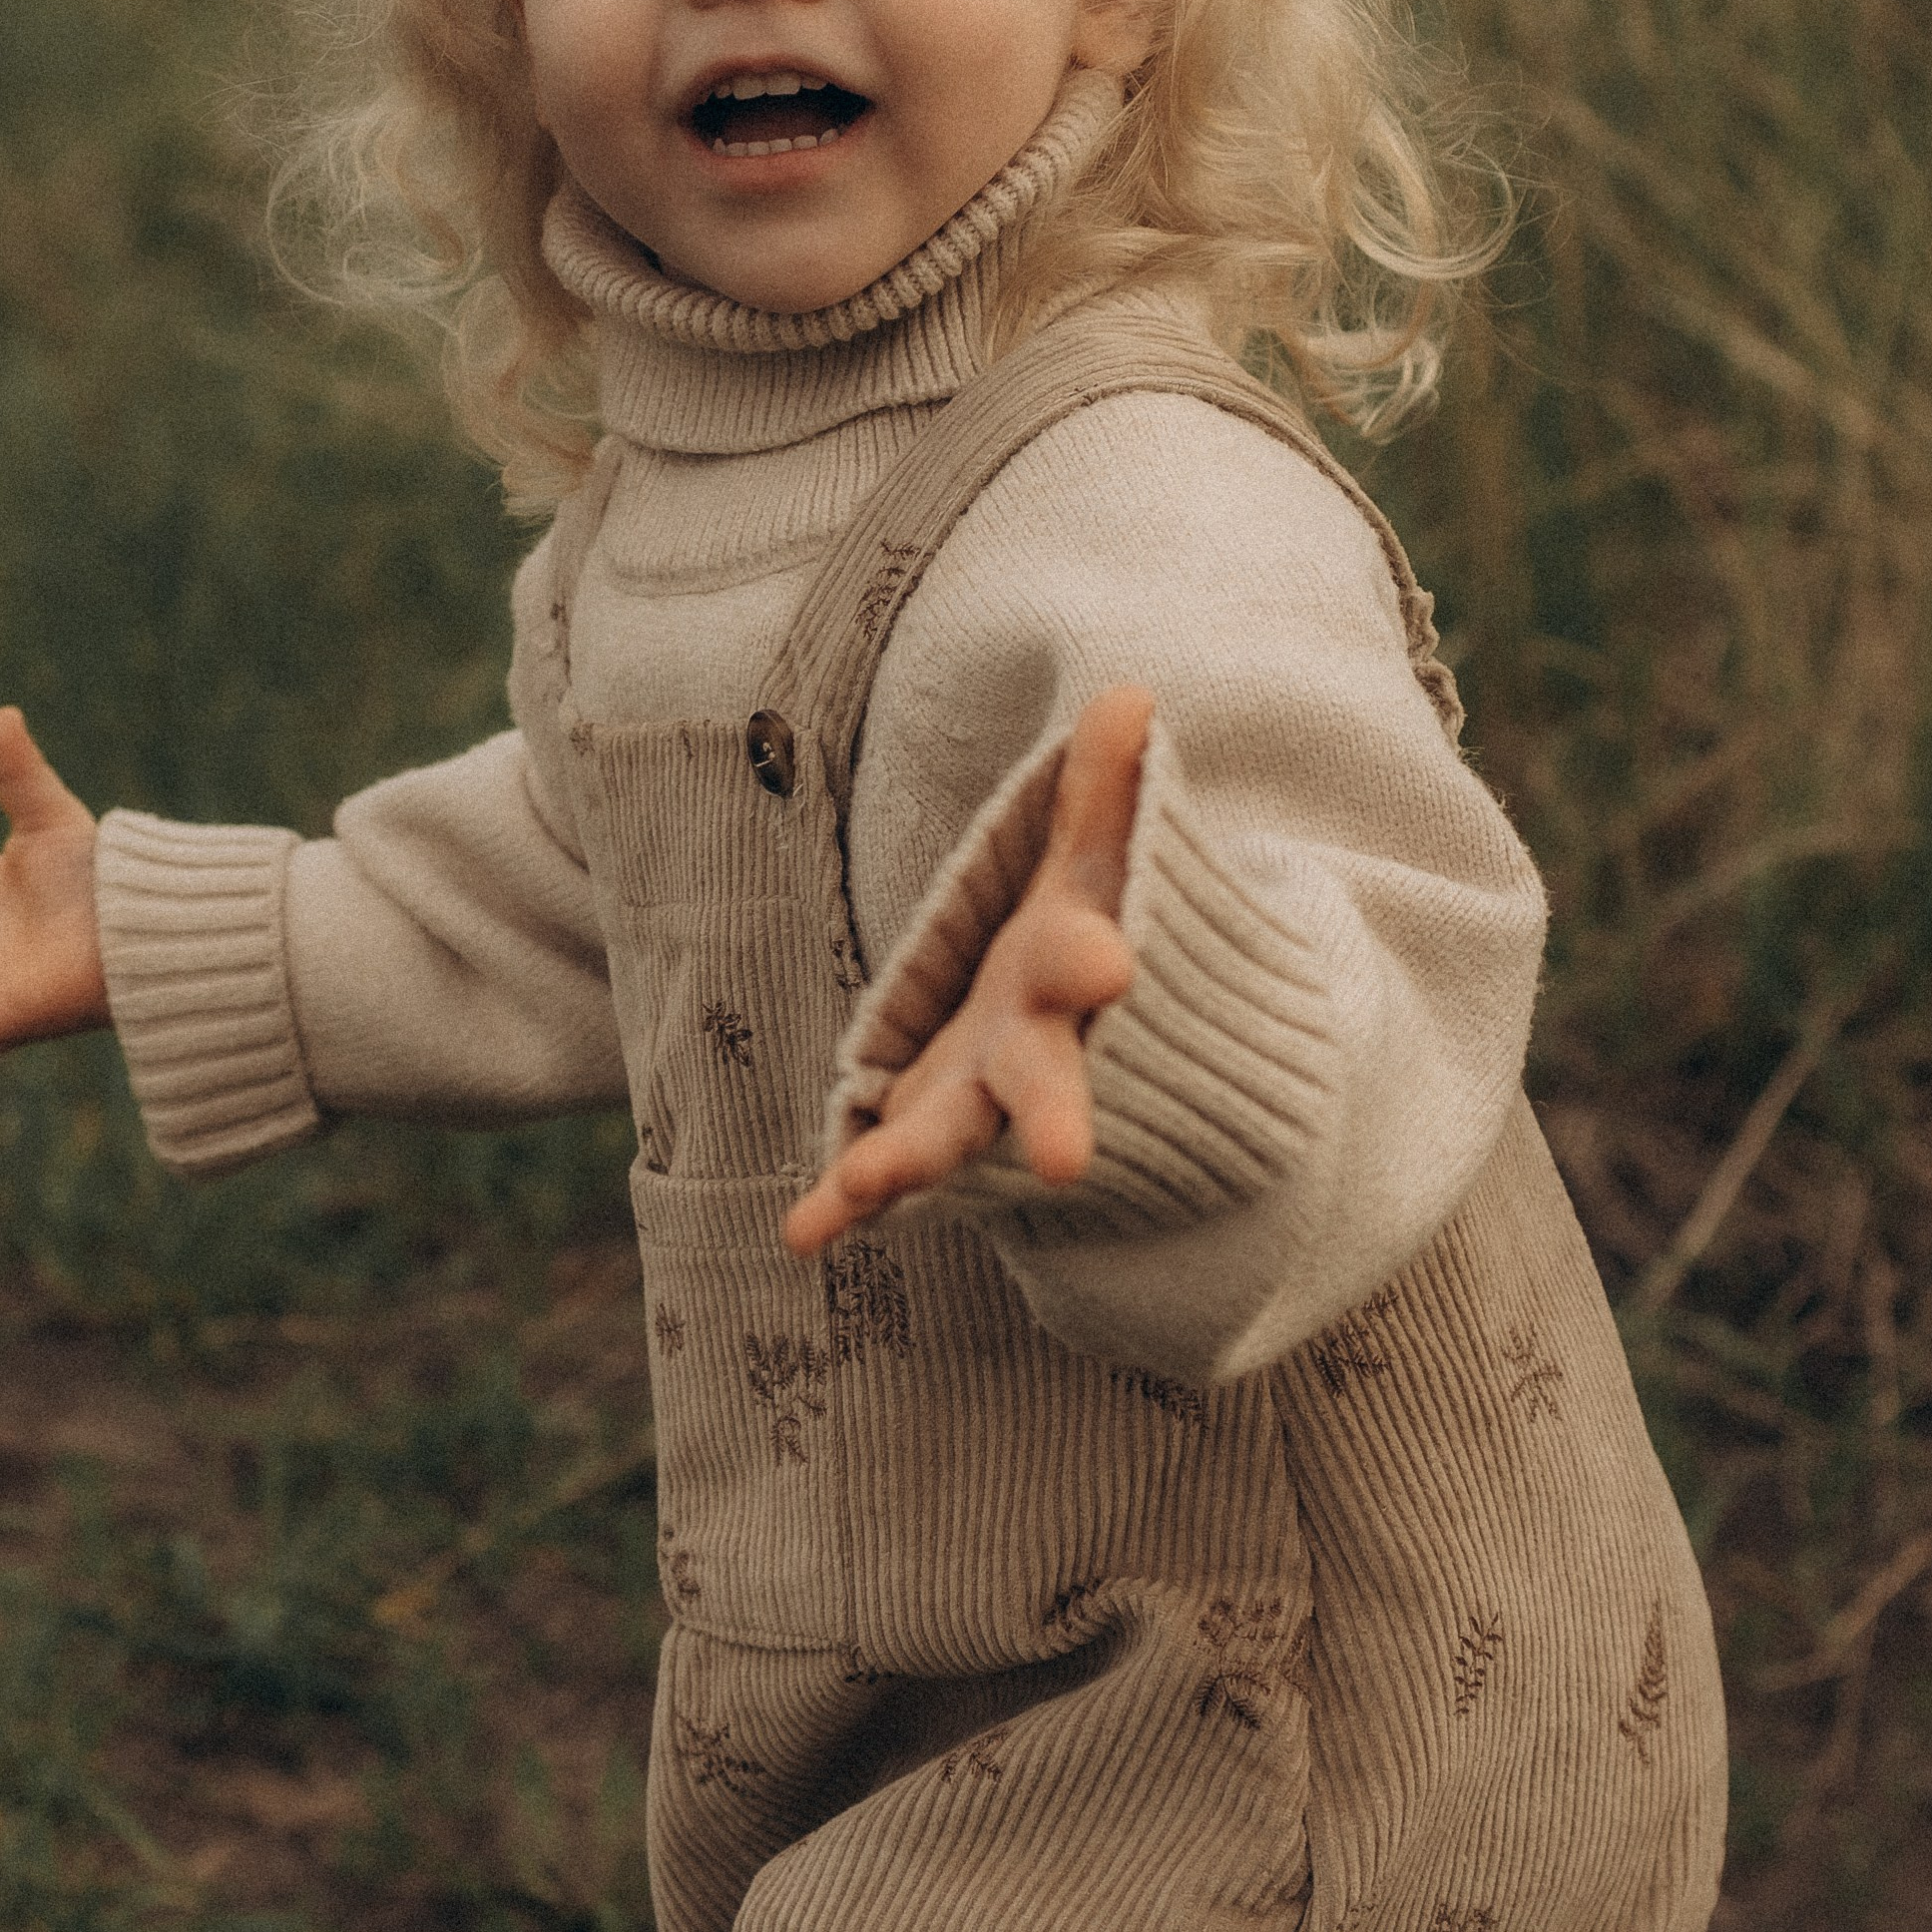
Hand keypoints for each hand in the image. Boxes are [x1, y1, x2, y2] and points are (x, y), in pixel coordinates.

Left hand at [784, 685, 1151, 1255]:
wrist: (1097, 1042)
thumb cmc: (1084, 924)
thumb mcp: (1092, 856)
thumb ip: (1106, 788)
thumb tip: (1129, 694)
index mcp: (1071, 970)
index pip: (1085, 962)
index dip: (1094, 962)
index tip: (1110, 967)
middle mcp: (1033, 1048)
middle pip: (1043, 1082)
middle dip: (1050, 1116)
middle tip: (1065, 1160)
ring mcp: (979, 1097)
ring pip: (953, 1137)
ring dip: (914, 1164)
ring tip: (868, 1187)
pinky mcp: (928, 1128)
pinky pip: (880, 1170)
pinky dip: (842, 1207)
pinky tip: (802, 1237)